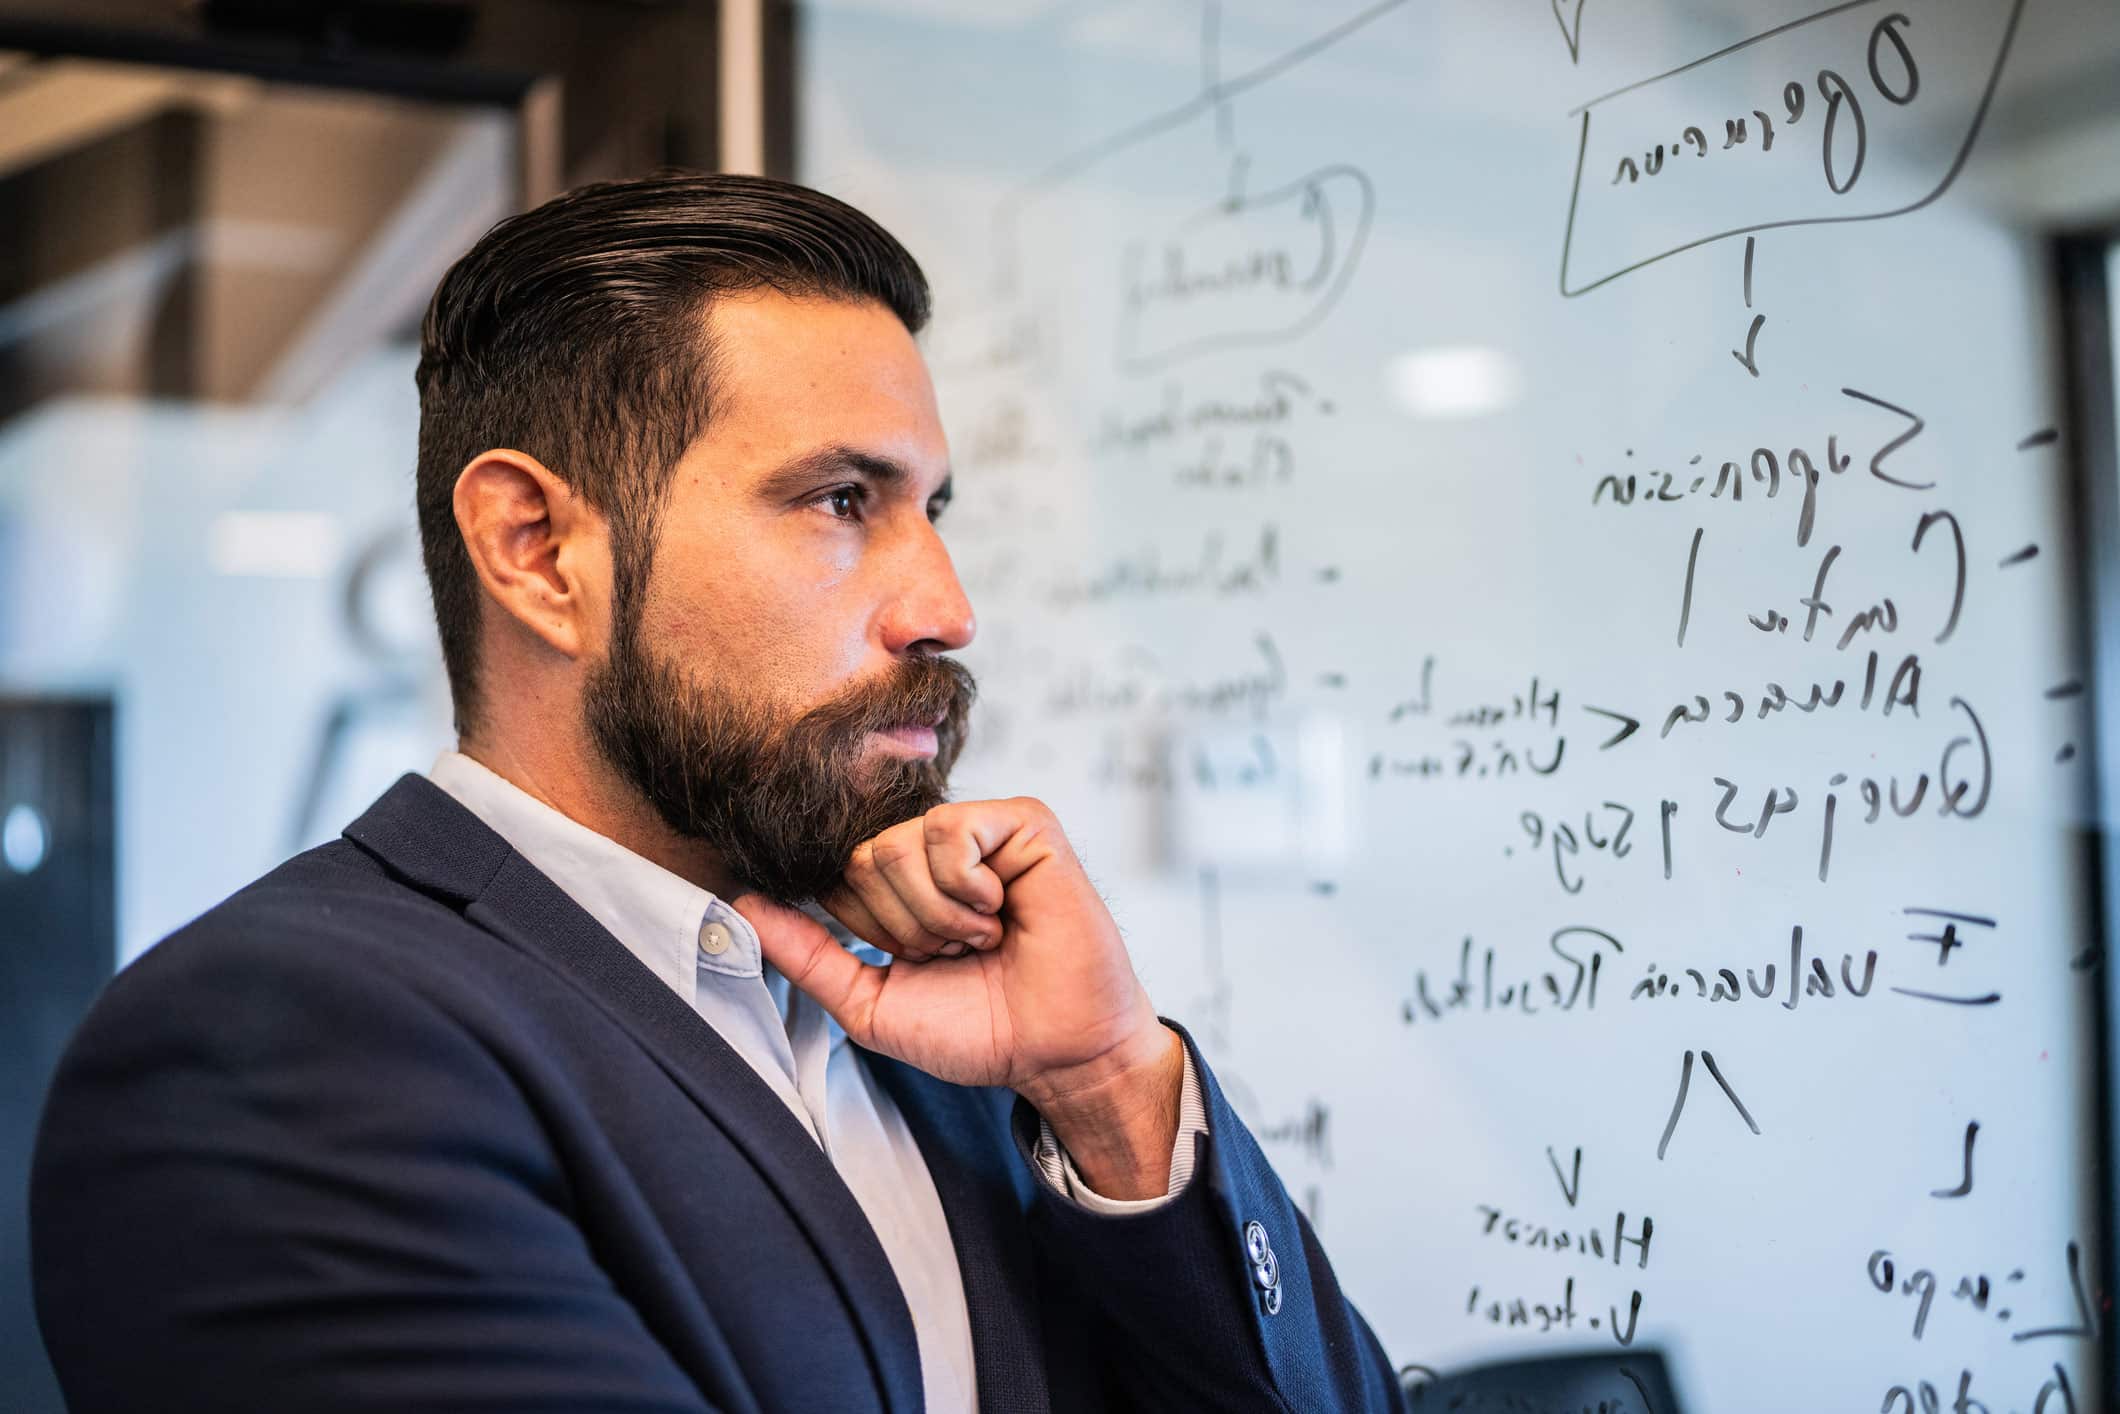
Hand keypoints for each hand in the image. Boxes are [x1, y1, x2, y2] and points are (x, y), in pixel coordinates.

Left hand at [732, 797, 1184, 1196]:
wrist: (1057, 1049)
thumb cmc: (978, 1030)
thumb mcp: (869, 1002)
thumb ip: (805, 955)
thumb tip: (740, 908)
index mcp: (898, 887)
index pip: (835, 878)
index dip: (868, 931)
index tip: (920, 963)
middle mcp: (934, 851)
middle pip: (863, 858)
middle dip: (905, 926)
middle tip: (960, 951)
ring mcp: (980, 831)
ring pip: (901, 843)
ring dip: (940, 915)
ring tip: (985, 935)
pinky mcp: (1023, 822)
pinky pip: (951, 829)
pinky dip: (968, 887)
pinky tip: (1002, 909)